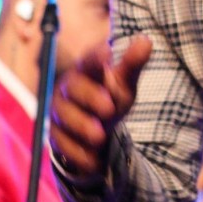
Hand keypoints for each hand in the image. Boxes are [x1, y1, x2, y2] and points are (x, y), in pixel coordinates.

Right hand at [50, 36, 151, 179]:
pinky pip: (63, 145)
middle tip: (109, 109)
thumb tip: (146, 40)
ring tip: (101, 137)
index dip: (96, 57)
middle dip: (90, 97)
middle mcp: (68, 89)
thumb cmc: (108, 97)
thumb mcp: (123, 83)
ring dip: (82, 127)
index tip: (107, 50)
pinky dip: (79, 154)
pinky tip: (94, 161)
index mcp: (86, 71)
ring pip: (65, 117)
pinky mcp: (56, 136)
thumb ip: (132, 64)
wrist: (94, 130)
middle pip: (73, 88)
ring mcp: (60, 113)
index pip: (88, 60)